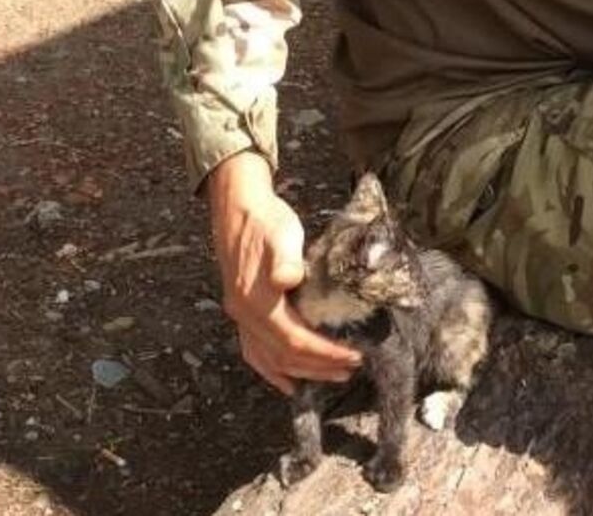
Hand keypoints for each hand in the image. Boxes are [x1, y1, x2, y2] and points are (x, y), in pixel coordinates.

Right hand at [206, 152, 361, 394]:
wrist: (238, 209)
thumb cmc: (266, 221)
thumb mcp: (282, 233)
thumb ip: (285, 259)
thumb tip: (288, 280)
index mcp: (256, 301)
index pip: (294, 340)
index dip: (324, 353)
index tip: (354, 356)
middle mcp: (245, 315)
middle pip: (285, 356)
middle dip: (320, 366)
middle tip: (352, 368)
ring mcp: (241, 317)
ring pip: (270, 359)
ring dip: (303, 372)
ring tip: (334, 376)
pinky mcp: (243, 313)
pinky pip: (255, 353)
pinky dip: (272, 372)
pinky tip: (288, 382)